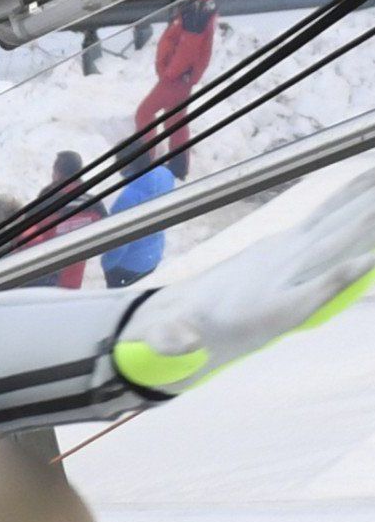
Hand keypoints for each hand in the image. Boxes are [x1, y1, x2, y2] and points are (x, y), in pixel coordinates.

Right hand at [114, 163, 374, 393]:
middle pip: (334, 249)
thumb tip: (182, 340)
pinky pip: (321, 217)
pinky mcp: (284, 246)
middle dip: (365, 224)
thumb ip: (171, 340)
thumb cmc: (177, 337)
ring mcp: (291, 262)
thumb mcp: (167, 342)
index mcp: (268, 312)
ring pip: (337, 229)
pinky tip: (367, 179)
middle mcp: (288, 282)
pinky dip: (345, 198)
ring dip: (366, 208)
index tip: (368, 262)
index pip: (312, 293)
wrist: (185, 327)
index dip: (340, 278)